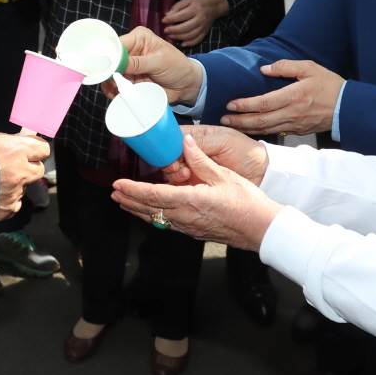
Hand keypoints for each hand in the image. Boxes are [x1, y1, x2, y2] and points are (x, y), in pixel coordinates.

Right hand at [0, 131, 49, 219]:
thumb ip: (4, 142)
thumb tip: (17, 143)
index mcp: (15, 150)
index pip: (43, 149)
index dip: (35, 150)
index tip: (28, 151)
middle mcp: (19, 172)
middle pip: (38, 170)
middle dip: (28, 167)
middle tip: (11, 166)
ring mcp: (14, 193)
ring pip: (25, 188)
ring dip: (15, 185)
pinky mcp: (6, 210)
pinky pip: (15, 204)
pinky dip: (7, 200)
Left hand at [112, 133, 279, 251]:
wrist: (261, 229)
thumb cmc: (246, 203)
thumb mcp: (223, 175)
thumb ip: (200, 160)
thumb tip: (186, 142)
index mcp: (190, 201)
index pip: (153, 196)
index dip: (133, 190)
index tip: (118, 184)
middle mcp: (185, 218)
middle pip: (149, 210)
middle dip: (129, 201)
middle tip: (114, 194)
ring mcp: (189, 228)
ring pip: (157, 220)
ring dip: (139, 210)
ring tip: (125, 203)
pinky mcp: (195, 232)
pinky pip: (168, 225)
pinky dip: (154, 217)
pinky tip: (152, 212)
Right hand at [115, 27, 203, 104]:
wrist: (186, 85)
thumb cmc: (177, 66)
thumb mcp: (159, 61)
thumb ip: (138, 63)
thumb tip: (117, 64)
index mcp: (138, 38)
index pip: (118, 44)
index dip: (110, 55)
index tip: (108, 68)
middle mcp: (130, 50)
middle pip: (110, 60)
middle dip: (109, 72)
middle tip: (113, 82)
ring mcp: (128, 67)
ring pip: (110, 75)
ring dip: (110, 84)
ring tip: (117, 90)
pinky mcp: (129, 81)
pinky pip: (115, 86)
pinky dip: (114, 92)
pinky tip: (119, 94)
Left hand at [161, 0, 227, 46]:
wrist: (215, 6)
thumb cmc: (199, 1)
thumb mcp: (188, 0)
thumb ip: (178, 6)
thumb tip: (168, 15)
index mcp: (195, 9)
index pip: (181, 16)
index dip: (171, 19)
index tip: (163, 20)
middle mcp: (200, 19)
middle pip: (185, 27)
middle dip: (174, 30)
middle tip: (165, 30)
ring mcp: (203, 27)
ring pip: (190, 35)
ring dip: (179, 37)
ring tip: (170, 36)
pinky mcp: (205, 32)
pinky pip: (198, 40)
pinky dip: (190, 43)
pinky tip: (182, 44)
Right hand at [161, 125, 267, 185]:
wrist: (261, 174)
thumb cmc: (247, 152)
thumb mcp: (225, 141)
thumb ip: (203, 141)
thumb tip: (182, 140)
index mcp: (199, 136)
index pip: (175, 136)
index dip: (168, 144)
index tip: (170, 152)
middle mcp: (193, 152)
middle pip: (170, 155)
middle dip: (170, 160)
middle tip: (177, 166)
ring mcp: (195, 168)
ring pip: (172, 170)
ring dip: (174, 172)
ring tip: (185, 174)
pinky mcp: (197, 184)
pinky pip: (180, 184)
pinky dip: (179, 184)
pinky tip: (186, 182)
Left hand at [220, 60, 344, 134]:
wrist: (347, 107)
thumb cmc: (330, 85)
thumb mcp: (309, 68)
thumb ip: (286, 66)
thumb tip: (264, 69)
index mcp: (294, 96)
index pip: (264, 103)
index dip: (245, 105)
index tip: (231, 104)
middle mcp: (293, 113)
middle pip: (260, 120)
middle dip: (240, 120)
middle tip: (224, 119)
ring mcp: (295, 124)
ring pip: (266, 129)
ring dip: (247, 128)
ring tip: (232, 125)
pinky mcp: (298, 130)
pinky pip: (275, 133)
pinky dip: (260, 132)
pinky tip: (250, 130)